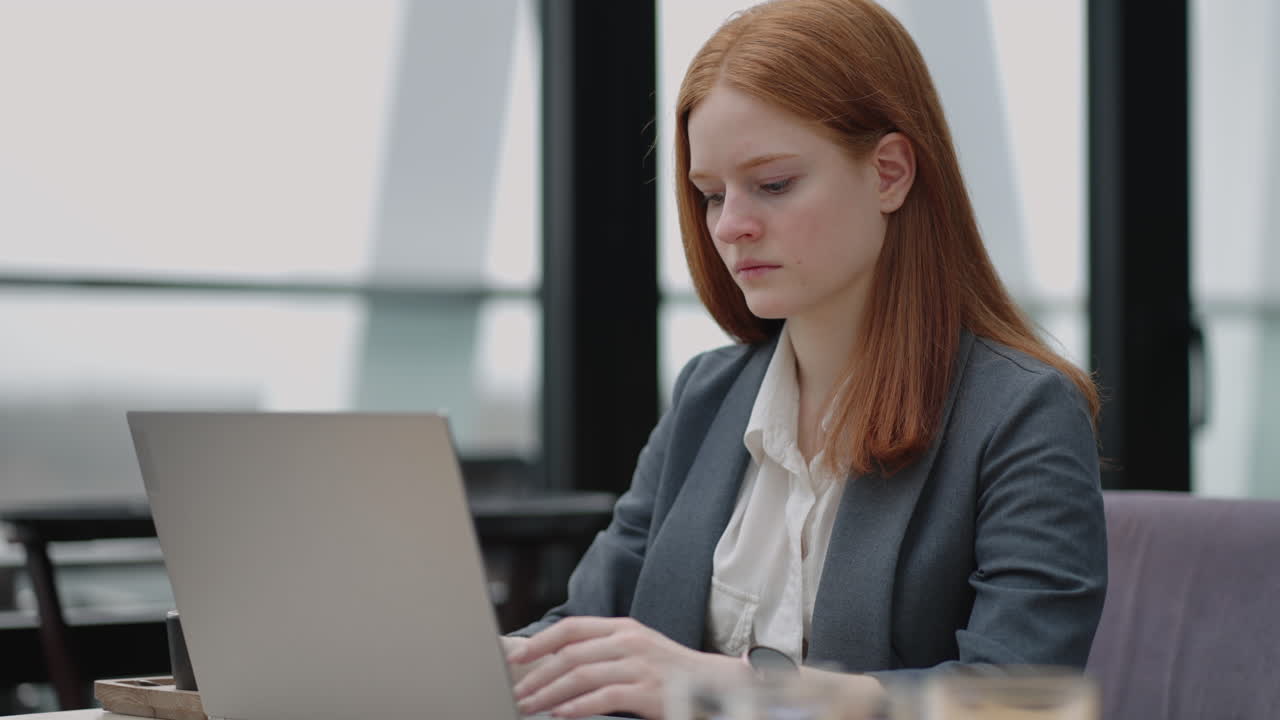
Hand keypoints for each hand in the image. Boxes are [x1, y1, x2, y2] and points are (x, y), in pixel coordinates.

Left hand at [506, 616, 739, 718]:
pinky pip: (604, 697)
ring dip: (549, 694)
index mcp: (623, 628)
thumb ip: (601, 651)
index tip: (516, 658)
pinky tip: (561, 715)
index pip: (572, 628)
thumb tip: (556, 664)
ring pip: (581, 676)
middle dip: (538, 677)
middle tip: (518, 693)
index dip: (540, 642)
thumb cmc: (668, 672)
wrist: (714, 685)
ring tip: (531, 707)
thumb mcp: (636, 650)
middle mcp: (629, 642)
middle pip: (570, 655)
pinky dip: (578, 707)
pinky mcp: (649, 691)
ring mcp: (640, 665)